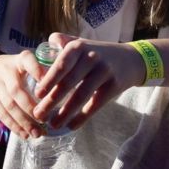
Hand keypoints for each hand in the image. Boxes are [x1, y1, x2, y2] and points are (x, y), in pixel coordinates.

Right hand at [0, 49, 47, 138]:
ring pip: (9, 105)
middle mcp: (5, 69)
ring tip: (37, 133)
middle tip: (45, 121)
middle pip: (17, 90)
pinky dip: (14, 125)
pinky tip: (24, 134)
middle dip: (31, 108)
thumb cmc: (14, 68)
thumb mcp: (26, 63)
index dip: (37, 70)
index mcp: (19, 59)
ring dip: (23, 122)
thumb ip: (42, 72)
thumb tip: (63, 88)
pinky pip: (1, 113)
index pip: (27, 61)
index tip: (48, 82)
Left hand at [31, 33, 146, 130]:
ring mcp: (104, 71)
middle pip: (68, 82)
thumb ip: (61, 42)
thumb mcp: (81, 43)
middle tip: (38, 115)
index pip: (60, 65)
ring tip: (53, 125)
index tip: (37, 95)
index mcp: (78, 47)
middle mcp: (91, 57)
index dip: (48, 80)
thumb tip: (42, 46)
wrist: (131, 59)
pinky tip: (71, 126)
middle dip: (51, 101)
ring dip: (65, 113)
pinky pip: (95, 104)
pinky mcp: (114, 85)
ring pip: (81, 95)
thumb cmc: (97, 53)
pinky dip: (82, 117)